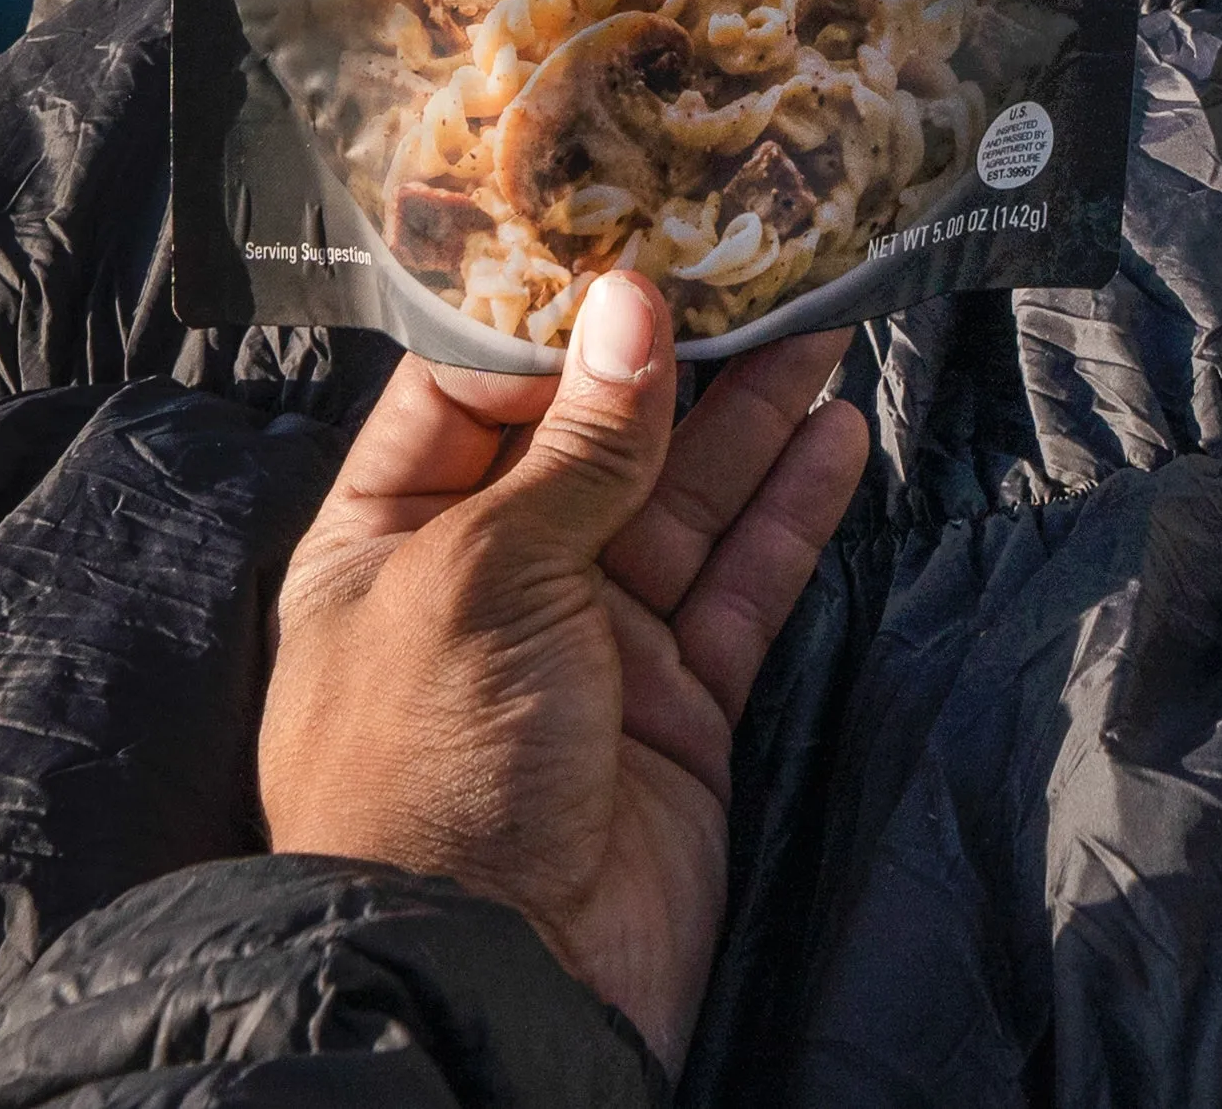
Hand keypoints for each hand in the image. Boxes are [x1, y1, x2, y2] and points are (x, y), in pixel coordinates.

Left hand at [257, 274, 867, 1069]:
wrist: (496, 975)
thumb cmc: (435, 767)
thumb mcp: (483, 576)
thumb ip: (574, 448)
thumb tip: (629, 305)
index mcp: (386, 540)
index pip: (465, 396)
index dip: (546, 324)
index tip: (631, 245)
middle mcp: (487, 582)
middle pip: (591, 442)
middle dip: (673, 360)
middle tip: (756, 264)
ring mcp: (590, 646)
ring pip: (682, 505)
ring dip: (752, 418)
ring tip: (822, 318)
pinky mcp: (678, 709)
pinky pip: (739, 591)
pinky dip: (789, 515)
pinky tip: (835, 436)